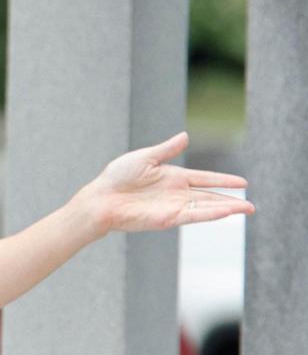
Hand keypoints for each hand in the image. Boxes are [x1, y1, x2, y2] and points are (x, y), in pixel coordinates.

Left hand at [81, 131, 253, 235]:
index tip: (242, 182)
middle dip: (231, 200)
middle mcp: (176, 193)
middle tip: (250, 205)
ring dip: (227, 209)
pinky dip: (211, 214)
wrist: (102, 197)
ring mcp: (174, 206)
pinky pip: (195, 215)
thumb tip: (185, 136)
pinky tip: (227, 212)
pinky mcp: (168, 218)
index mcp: (172, 177)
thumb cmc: (117, 177)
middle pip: (210, 196)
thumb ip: (167, 150)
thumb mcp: (145, 157)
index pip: (204, 178)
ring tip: (247, 209)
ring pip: (207, 208)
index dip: (223, 180)